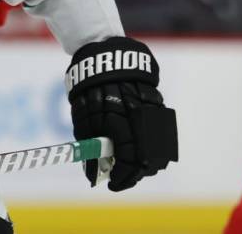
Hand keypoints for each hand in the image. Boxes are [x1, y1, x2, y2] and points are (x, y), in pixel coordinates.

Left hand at [67, 37, 177, 191]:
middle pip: (149, 160)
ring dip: (145, 161)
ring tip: (127, 163)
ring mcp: (154, 112)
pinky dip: (149, 144)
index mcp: (123, 123)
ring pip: (159, 148)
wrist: (104, 56)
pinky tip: (135, 146)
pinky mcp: (158, 104)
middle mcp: (143, 120)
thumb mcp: (82, 119)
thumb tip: (92, 176)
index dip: (122, 178)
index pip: (131, 162)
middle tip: (119, 176)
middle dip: (135, 173)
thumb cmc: (88, 90)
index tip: (111, 184)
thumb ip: (91, 149)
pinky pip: (159, 132)